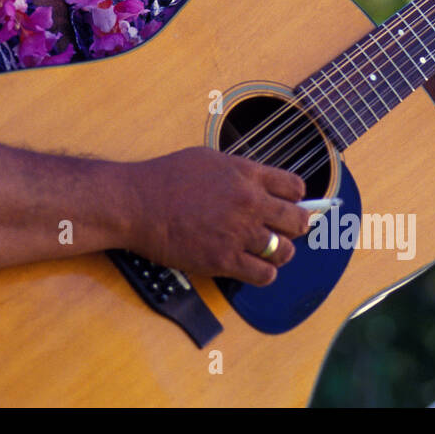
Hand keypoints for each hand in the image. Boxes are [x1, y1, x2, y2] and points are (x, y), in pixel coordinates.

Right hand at [126, 146, 310, 286]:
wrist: (136, 203)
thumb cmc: (164, 178)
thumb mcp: (208, 158)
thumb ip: (239, 171)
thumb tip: (258, 182)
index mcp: (246, 174)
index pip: (295, 187)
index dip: (294, 198)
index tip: (287, 204)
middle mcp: (249, 202)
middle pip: (298, 221)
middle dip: (294, 227)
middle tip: (282, 231)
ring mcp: (238, 232)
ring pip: (284, 251)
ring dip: (278, 253)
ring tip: (264, 251)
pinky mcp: (223, 260)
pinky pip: (264, 275)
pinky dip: (262, 273)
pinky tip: (250, 266)